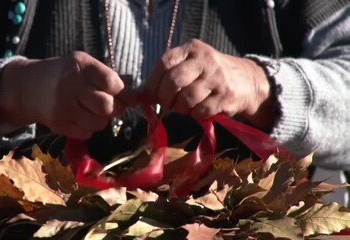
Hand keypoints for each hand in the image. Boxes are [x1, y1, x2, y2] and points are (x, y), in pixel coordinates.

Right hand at [0, 52, 129, 138]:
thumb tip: (137, 96)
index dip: (121, 91)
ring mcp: (63, 106)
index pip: (112, 82)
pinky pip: (87, 133)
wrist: (30, 87)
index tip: (119, 92)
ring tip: (92, 110)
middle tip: (109, 106)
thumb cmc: (66, 75)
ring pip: (99, 123)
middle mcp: (71, 85)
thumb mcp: (86, 67)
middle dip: (114, 109)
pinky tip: (80, 117)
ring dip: (101, 119)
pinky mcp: (58, 124)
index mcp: (82, 66)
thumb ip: (110, 78)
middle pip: (107, 106)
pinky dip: (89, 128)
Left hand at [146, 39, 273, 128]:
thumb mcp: (189, 67)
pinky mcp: (226, 96)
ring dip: (180, 109)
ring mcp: (217, 78)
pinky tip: (198, 110)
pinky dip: (195, 115)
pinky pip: (201, 111)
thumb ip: (165, 77)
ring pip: (186, 99)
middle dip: (165, 98)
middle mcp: (205, 60)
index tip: (150, 94)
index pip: (164, 62)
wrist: (246, 81)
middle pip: (173, 81)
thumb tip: (138, 97)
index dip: (152, 82)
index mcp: (192, 49)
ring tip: (184, 107)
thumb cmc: (208, 75)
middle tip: (167, 104)